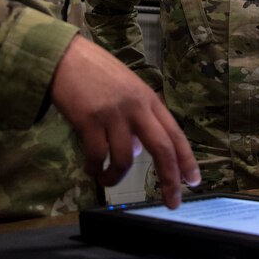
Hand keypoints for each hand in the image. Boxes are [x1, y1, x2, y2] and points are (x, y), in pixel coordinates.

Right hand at [50, 35, 200, 207]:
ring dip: (116, 177)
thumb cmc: (95, 71)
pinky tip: (90, 168)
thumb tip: (137, 151)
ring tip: (106, 179)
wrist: (64, 56)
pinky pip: (97, 155)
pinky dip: (95, 167)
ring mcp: (113, 113)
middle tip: (172, 202)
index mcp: (148, 99)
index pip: (174, 133)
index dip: (187, 159)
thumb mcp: (125, 90)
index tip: (194, 181)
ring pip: (126, 158)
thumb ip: (135, 118)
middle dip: (170, 179)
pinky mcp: (89, 120)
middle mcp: (136, 107)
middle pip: (162, 148)